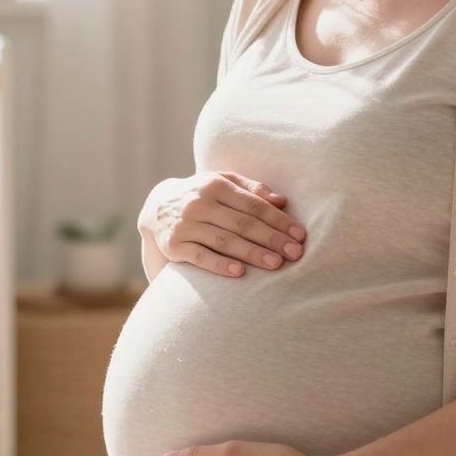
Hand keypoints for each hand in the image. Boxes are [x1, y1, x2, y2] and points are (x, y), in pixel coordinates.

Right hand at [139, 172, 306, 277]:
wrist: (156, 208)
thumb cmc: (201, 196)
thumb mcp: (222, 183)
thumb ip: (251, 189)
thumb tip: (282, 201)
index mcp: (215, 184)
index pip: (253, 204)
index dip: (278, 220)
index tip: (299, 235)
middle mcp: (199, 202)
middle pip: (242, 223)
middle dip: (271, 239)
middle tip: (295, 253)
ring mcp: (185, 224)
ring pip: (224, 241)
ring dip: (252, 253)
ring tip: (276, 264)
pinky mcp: (174, 244)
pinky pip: (200, 257)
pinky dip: (220, 265)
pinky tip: (240, 272)